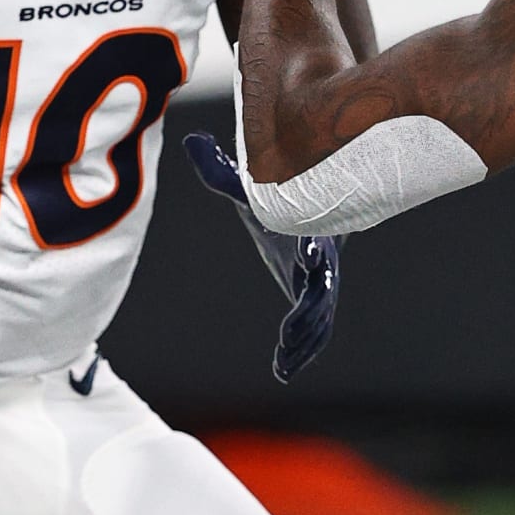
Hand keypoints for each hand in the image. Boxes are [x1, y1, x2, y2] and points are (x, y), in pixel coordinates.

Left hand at [183, 131, 342, 381]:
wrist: (305, 218)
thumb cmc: (277, 204)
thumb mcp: (248, 190)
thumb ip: (220, 171)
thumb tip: (191, 140)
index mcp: (310, 236)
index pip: (318, 246)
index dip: (316, 251)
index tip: (312, 256)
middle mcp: (323, 266)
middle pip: (323, 295)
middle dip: (308, 316)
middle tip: (288, 334)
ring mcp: (323, 289)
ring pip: (321, 322)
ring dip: (304, 344)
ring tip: (282, 364)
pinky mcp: (316, 306)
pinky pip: (315, 334)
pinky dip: (301, 353)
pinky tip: (282, 374)